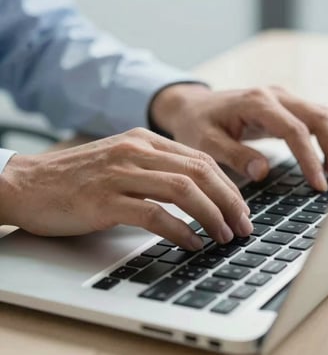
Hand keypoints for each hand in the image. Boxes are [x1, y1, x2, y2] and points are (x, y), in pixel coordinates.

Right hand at [0, 128, 251, 248]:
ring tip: (224, 236)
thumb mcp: (121, 159)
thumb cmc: (78, 176)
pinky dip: (179, 231)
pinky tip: (191, 243)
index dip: (227, 185)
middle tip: (242, 225)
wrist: (29, 182)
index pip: (200, 159)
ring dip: (211, 216)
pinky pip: (154, 215)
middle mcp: (136, 151)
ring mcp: (120, 174)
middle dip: (229, 201)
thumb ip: (155, 168)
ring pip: (183, 191)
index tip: (240, 207)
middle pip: (199, 172)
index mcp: (144, 140)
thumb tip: (196, 192)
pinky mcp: (105, 200)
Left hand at [151, 84, 327, 190]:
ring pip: (324, 116)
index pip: (294, 130)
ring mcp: (282, 99)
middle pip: (320, 117)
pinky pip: (316, 120)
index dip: (310, 158)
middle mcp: (274, 95)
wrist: (192, 107)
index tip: (318, 184)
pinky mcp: (284, 107)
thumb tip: (262, 172)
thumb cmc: (196, 124)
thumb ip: (233, 155)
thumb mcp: (206, 142)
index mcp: (256, 103)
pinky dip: (327, 140)